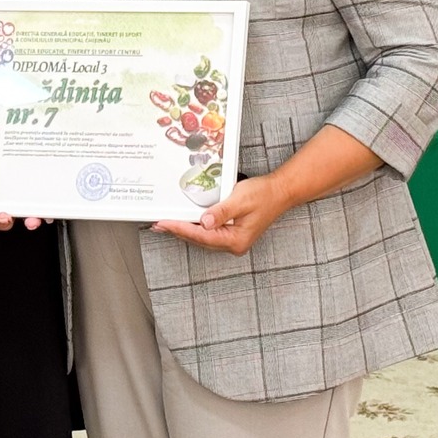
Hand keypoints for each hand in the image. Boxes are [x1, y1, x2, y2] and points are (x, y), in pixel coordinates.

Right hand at [0, 144, 45, 231]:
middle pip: (4, 218)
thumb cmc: (0, 143)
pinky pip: (50, 208)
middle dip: (3, 222)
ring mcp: (28, 197)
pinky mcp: (46, 194)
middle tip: (2, 217)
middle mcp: (9, 196)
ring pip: (27, 216)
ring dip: (29, 220)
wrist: (30, 128)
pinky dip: (50, 212)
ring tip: (30, 219)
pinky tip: (48, 211)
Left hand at [153, 174, 290, 255]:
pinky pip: (209, 234)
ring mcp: (233, 240)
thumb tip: (204, 222)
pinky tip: (186, 223)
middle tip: (158, 225)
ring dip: (185, 230)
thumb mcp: (241, 200)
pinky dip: (195, 228)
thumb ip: (221, 212)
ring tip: (166, 225)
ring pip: (203, 238)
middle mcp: (234, 244)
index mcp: (236, 240)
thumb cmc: (264, 195)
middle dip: (178, 231)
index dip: (180, 228)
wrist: (280, 192)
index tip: (164, 223)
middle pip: (199, 240)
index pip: (201, 236)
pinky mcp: (232, 233)